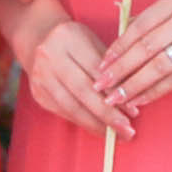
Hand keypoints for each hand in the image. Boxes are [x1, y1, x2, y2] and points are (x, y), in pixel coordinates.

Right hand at [16, 10, 127, 135]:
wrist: (38, 40)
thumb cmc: (75, 41)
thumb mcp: (92, 41)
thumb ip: (109, 66)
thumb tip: (129, 98)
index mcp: (67, 36)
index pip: (96, 70)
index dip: (116, 92)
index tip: (134, 111)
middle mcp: (50, 55)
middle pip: (82, 90)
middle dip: (107, 114)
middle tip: (127, 130)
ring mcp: (40, 76)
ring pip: (71, 106)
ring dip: (96, 124)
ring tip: (115, 134)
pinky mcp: (37, 93)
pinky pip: (63, 112)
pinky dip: (83, 122)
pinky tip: (98, 128)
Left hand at [95, 0, 171, 111]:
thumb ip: (158, 17)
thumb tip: (124, 36)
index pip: (139, 26)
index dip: (118, 47)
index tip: (102, 63)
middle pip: (144, 47)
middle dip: (119, 68)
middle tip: (100, 84)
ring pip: (158, 66)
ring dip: (133, 84)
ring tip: (116, 97)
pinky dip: (155, 91)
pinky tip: (141, 99)